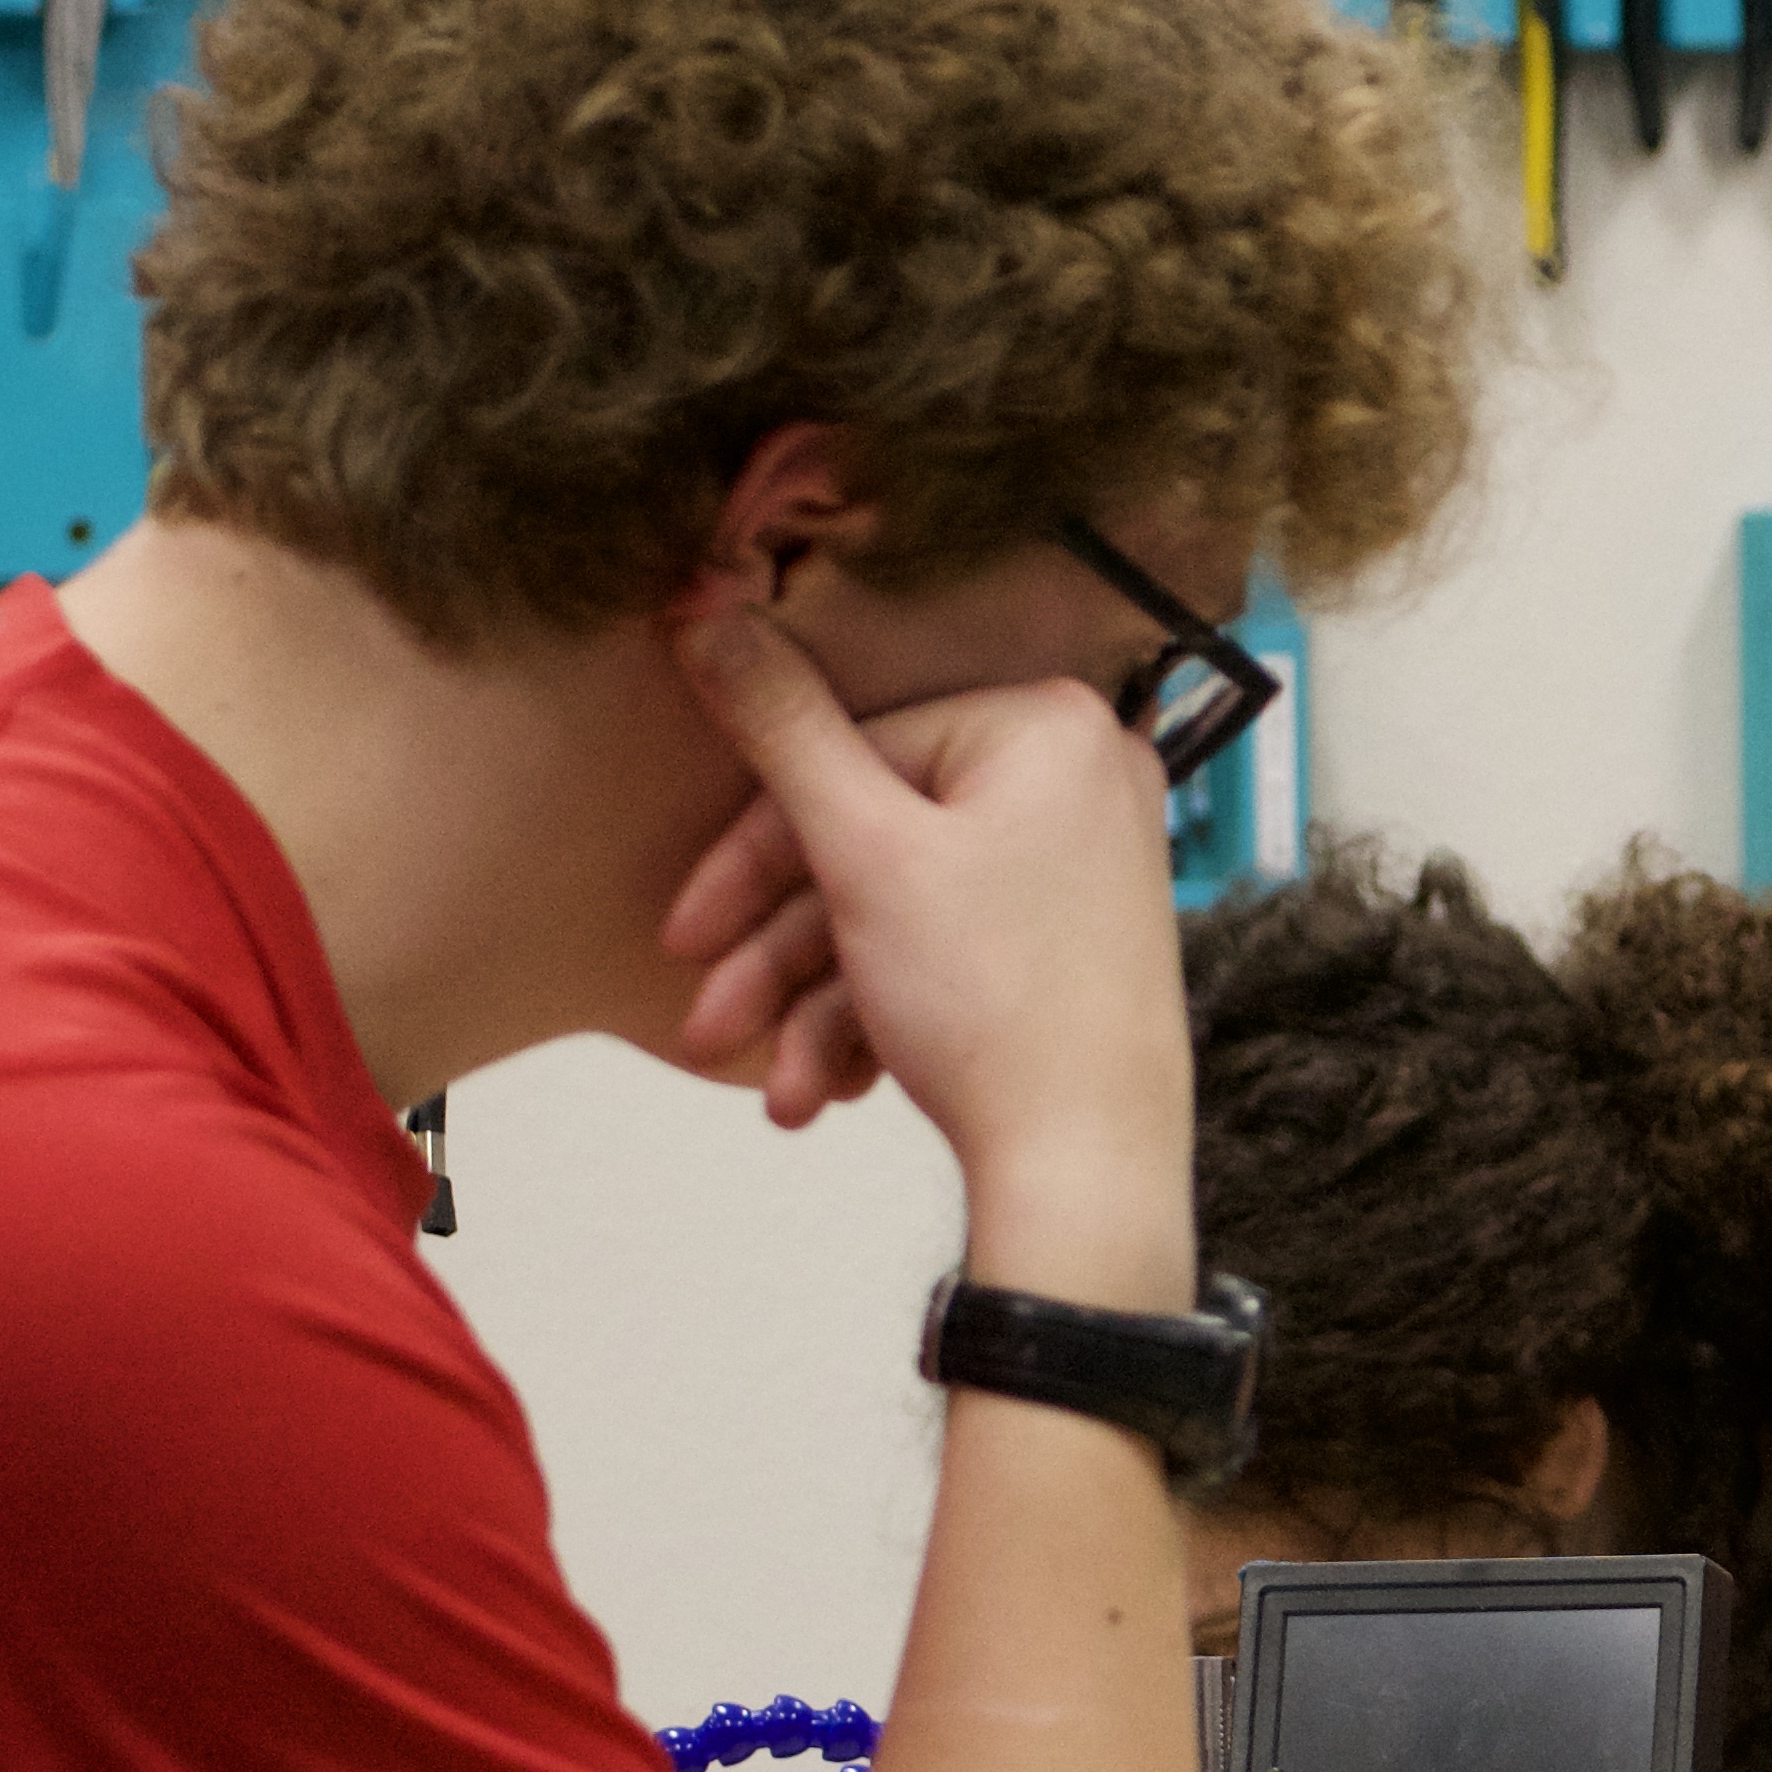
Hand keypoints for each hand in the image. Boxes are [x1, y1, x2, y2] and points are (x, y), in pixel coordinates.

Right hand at [656, 602, 1190, 1272]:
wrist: (1087, 1170)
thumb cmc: (997, 1006)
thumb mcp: (862, 852)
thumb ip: (780, 727)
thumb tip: (703, 602)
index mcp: (1047, 725)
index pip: (856, 754)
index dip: (753, 853)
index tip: (684, 930)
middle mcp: (1080, 779)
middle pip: (873, 841)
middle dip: (776, 949)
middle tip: (706, 1020)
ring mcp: (1080, 865)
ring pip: (899, 913)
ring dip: (815, 1005)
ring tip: (780, 1094)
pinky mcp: (1070, 941)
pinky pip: (948, 954)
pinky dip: (878, 1020)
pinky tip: (830, 1093)